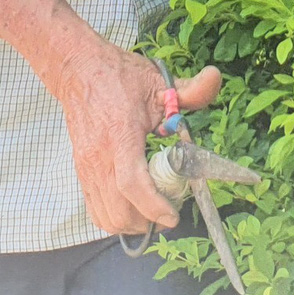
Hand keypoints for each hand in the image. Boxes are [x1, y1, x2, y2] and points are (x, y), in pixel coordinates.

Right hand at [43, 43, 221, 235]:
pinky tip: (132, 207)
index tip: (173, 216)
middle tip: (168, 212)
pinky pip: (94, 208)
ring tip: (151, 211)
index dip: (153, 206)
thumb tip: (215, 78)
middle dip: (146, 221)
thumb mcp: (158, 80)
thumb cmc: (119, 76)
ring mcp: (86, 166)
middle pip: (118, 209)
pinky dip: (114, 217)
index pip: (132, 183)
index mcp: (120, 134)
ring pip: (105, 215)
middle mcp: (99, 156)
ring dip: (131, 223)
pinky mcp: (80, 170)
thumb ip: (189, 88)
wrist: (78, 71)